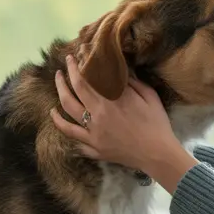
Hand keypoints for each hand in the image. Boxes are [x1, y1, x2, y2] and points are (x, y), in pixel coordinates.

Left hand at [51, 55, 197, 191]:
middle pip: (69, 96)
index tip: (71, 59)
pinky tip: (60, 121)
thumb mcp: (149, 96)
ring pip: (65, 119)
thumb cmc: (156, 124)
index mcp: (109, 102)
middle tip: (59, 72)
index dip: (74, 68)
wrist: (158, 154)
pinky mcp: (94, 150)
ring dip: (57, 104)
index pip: (83, 81)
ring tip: (55, 94)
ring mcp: (93, 136)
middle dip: (61, 81)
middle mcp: (96, 117)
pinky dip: (65, 130)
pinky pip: (74, 139)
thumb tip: (119, 72)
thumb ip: (133, 82)